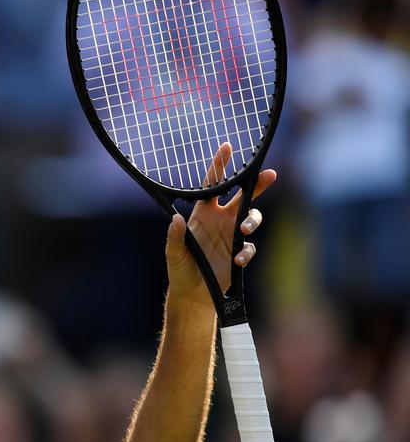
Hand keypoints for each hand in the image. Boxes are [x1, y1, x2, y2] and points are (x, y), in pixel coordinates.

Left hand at [165, 143, 275, 308]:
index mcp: (202, 213)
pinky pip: (249, 246)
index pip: (212, 185)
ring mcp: (231, 235)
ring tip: (243, 229)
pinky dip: (246, 251)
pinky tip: (238, 260)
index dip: (219, 166)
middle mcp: (220, 220)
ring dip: (252, 220)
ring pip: (251, 217)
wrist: (193, 294)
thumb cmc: (180, 270)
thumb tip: (174, 219)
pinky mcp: (239, 252)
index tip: (227, 147)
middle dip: (257, 183)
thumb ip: (174, 236)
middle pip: (243, 195)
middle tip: (269, 174)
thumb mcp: (172, 253)